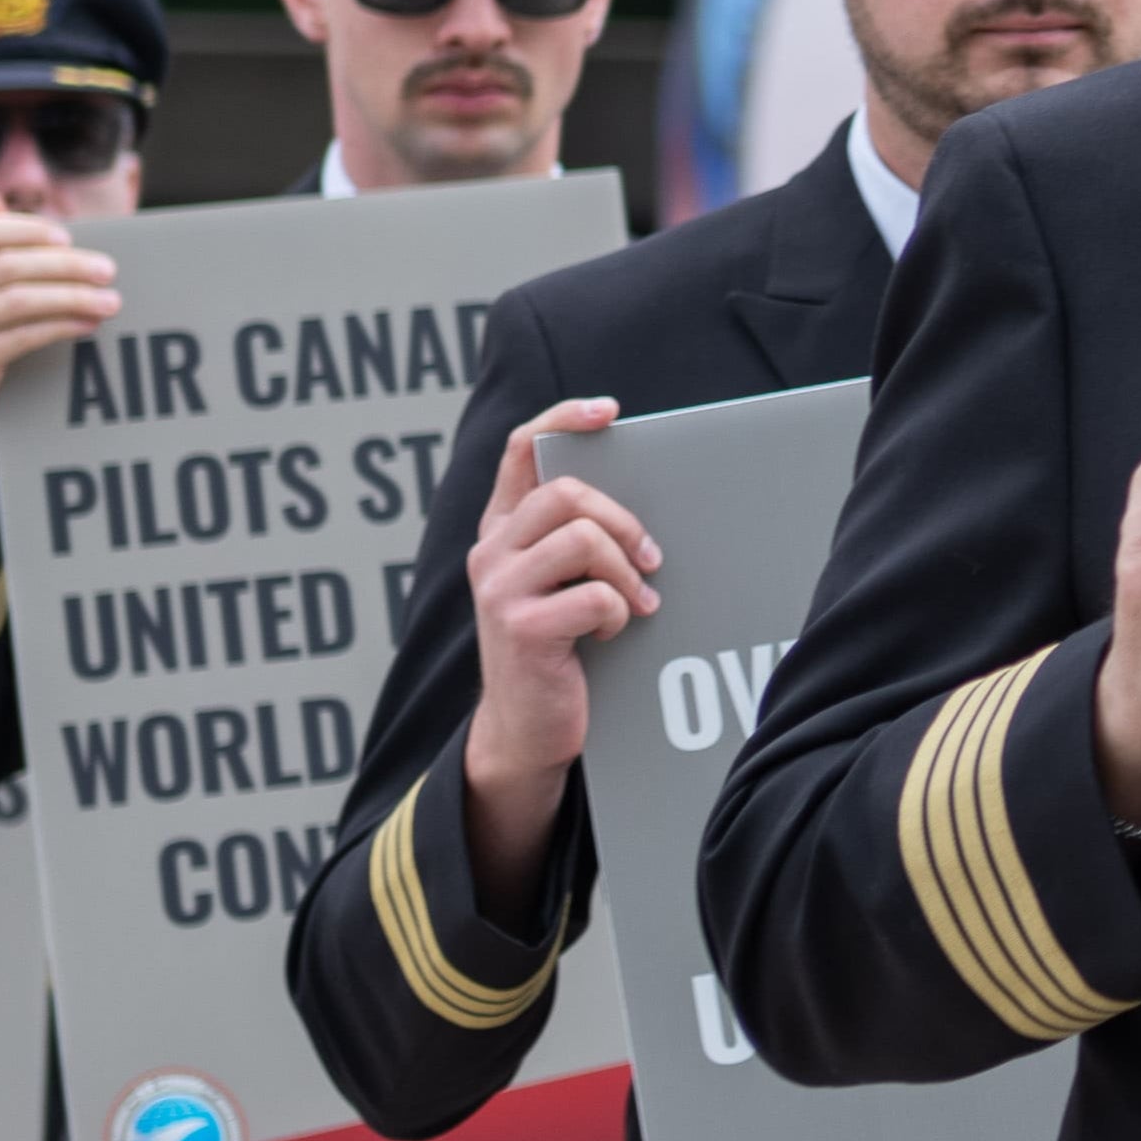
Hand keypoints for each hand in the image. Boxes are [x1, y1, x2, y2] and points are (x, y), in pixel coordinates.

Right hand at [0, 203, 122, 520]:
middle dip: (65, 265)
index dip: (28, 229)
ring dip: (71, 295)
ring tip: (110, 300)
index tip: (71, 238)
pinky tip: (89, 324)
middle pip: (7, 264)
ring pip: (17, 298)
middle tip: (108, 270)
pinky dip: (61, 326)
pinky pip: (20, 336)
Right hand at [454, 406, 660, 905]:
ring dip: (627, 572)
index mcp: (500, 531)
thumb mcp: (559, 583)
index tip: (609, 411)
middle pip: (565, 493)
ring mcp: (499, 589)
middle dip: (623, 522)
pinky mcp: (521, 629)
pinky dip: (620, 612)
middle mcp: (489, 552)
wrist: (527, 728)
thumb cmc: (560, 648)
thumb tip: (640, 497)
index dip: (563, 419)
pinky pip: (595, 596)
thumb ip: (576, 538)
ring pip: (583, 539)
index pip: (520, 449)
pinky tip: (613, 631)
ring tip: (637, 602)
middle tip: (650, 559)